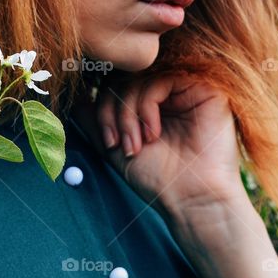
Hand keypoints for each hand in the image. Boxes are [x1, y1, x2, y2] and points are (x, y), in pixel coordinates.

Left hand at [73, 73, 247, 215]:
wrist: (193, 199)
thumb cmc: (159, 177)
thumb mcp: (114, 147)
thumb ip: (95, 120)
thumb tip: (75, 96)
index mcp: (153, 103)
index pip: (117, 85)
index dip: (103, 107)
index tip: (107, 140)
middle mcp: (171, 91)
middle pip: (125, 78)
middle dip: (111, 111)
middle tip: (115, 143)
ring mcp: (186, 86)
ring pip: (139, 78)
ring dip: (126, 114)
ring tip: (133, 146)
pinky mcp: (203, 87)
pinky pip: (160, 80)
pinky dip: (145, 108)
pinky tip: (152, 135)